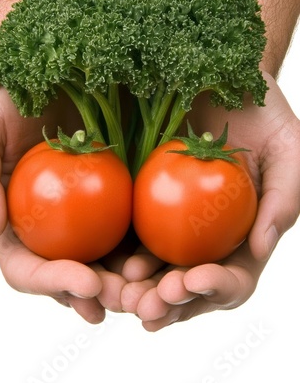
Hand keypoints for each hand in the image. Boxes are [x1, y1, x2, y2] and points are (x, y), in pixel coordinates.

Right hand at [0, 60, 125, 322]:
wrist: (43, 62)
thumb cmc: (1, 95)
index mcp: (14, 219)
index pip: (25, 265)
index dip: (51, 281)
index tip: (84, 283)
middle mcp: (48, 224)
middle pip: (68, 273)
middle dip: (95, 295)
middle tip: (125, 300)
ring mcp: (82, 211)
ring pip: (103, 258)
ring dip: (125, 282)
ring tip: (149, 291)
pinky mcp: (114, 190)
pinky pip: (130, 223)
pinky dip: (144, 246)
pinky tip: (164, 256)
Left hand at [121, 72, 299, 329]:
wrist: (226, 82)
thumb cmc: (266, 117)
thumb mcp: (289, 153)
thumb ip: (282, 201)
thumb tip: (261, 249)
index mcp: (244, 236)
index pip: (234, 277)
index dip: (215, 287)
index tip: (193, 279)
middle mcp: (209, 239)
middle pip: (189, 285)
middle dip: (170, 303)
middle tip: (148, 305)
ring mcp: (176, 224)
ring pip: (155, 268)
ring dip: (138, 288)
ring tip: (121, 292)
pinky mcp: (146, 202)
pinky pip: (130, 233)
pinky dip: (117, 253)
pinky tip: (105, 261)